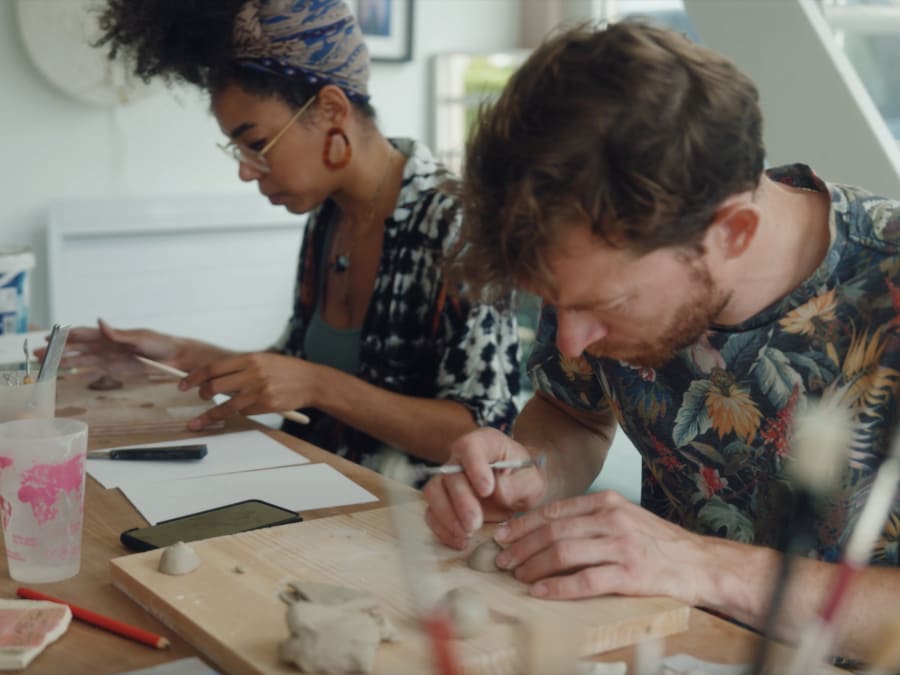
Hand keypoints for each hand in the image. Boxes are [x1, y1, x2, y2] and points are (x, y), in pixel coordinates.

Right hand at [35, 318, 177, 372]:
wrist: (175, 357)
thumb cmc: (160, 343)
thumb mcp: (140, 337)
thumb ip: (118, 333)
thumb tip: (99, 321)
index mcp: (111, 335)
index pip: (83, 334)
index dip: (66, 336)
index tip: (49, 338)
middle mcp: (107, 346)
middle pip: (77, 348)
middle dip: (58, 351)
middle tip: (37, 354)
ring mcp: (110, 358)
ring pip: (81, 360)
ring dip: (64, 362)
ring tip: (45, 365)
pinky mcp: (116, 370)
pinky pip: (94, 372)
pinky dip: (80, 374)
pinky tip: (67, 376)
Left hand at [180, 352, 318, 427]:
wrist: (312, 381)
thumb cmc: (287, 370)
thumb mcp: (264, 360)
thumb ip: (242, 367)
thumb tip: (216, 376)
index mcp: (250, 359)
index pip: (213, 368)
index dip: (194, 377)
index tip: (183, 384)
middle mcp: (252, 374)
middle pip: (214, 386)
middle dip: (202, 393)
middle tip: (200, 397)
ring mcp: (259, 391)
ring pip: (225, 405)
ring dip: (210, 414)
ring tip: (202, 418)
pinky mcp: (265, 405)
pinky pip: (242, 412)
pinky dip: (238, 412)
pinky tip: (242, 410)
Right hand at [423, 428, 545, 549]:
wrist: (518, 490)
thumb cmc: (525, 479)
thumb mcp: (532, 481)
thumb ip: (517, 485)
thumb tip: (496, 492)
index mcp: (485, 443)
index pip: (470, 447)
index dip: (474, 467)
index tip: (487, 490)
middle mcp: (460, 458)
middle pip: (450, 474)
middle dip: (461, 501)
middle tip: (475, 523)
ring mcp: (448, 479)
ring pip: (433, 492)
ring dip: (447, 516)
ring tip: (467, 534)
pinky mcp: (442, 501)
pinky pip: (432, 513)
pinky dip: (443, 530)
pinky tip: (461, 541)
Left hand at [491, 490, 705, 604]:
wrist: (700, 563)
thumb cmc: (657, 543)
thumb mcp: (624, 517)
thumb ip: (590, 518)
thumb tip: (544, 529)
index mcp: (607, 502)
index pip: (554, 510)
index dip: (523, 524)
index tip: (502, 536)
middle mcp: (612, 519)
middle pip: (553, 531)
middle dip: (521, 547)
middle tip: (501, 560)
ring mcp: (622, 546)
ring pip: (564, 553)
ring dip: (533, 566)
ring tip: (516, 576)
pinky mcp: (630, 574)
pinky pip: (585, 581)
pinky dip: (558, 588)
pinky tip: (541, 593)